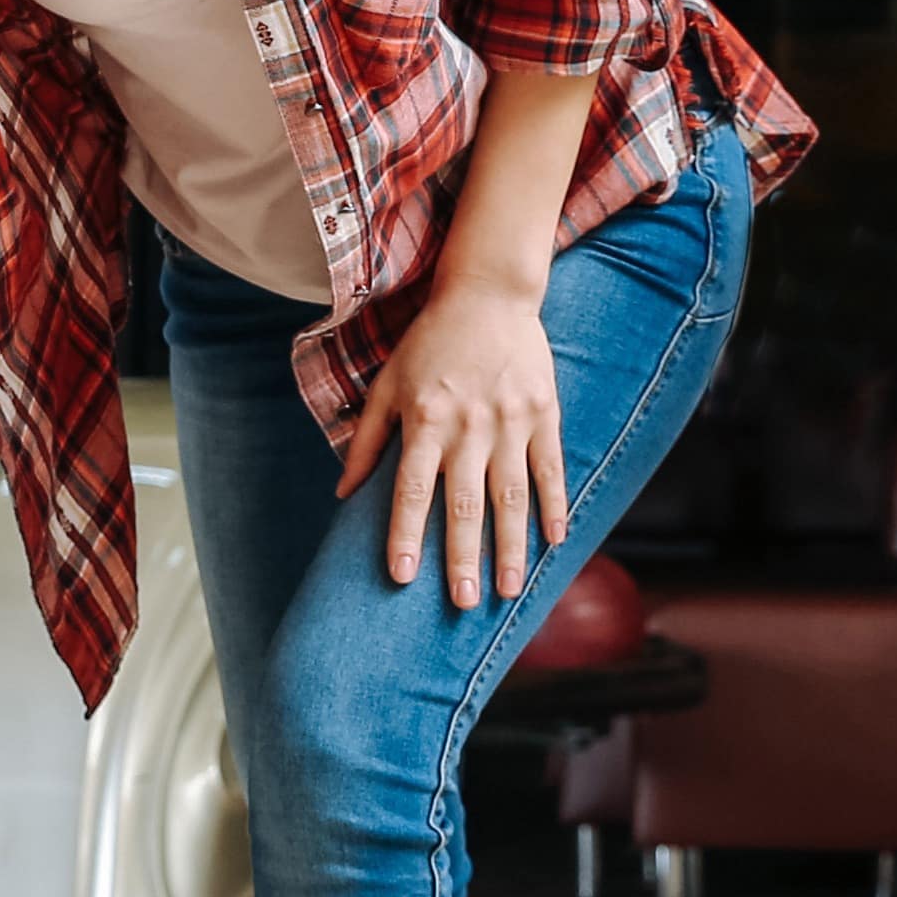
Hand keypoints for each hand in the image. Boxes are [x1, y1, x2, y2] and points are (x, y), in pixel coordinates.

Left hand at [340, 278, 566, 610]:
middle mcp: (468, 425)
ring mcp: (510, 420)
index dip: (405, 534)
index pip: (411, 489)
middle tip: (462, 603)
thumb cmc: (429, 342)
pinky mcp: (543, 412)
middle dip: (462, 557)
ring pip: (511, 495)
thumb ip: (366, 441)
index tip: (401, 577)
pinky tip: (554, 541)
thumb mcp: (387, 384)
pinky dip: (553, 505)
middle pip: (464, 503)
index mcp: (425, 419)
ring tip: (508, 590)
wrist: (487, 293)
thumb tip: (342, 495)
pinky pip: (550, 468)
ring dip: (510, 546)